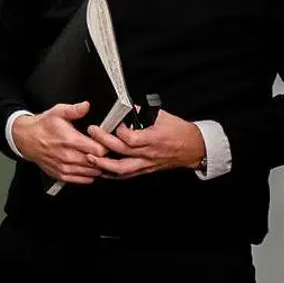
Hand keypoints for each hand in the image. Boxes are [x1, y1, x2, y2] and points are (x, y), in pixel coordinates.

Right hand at [12, 102, 108, 184]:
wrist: (26, 138)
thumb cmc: (42, 126)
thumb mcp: (58, 112)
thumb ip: (74, 110)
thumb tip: (86, 105)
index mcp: (70, 140)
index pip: (98, 150)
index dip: (106, 146)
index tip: (105, 142)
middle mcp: (68, 156)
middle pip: (97, 163)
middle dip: (104, 157)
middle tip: (105, 151)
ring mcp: (64, 167)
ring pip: (91, 173)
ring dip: (97, 167)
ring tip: (98, 158)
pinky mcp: (61, 175)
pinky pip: (82, 180)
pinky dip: (89, 175)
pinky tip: (89, 167)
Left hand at [86, 109, 205, 178]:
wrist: (193, 148)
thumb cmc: (180, 132)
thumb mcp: (164, 116)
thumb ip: (143, 112)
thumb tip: (127, 107)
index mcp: (154, 138)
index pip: (131, 139)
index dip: (118, 132)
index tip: (112, 123)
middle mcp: (149, 153)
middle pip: (122, 152)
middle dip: (103, 143)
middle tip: (92, 132)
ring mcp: (146, 163)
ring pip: (122, 169)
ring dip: (103, 164)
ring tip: (90, 157)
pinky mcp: (145, 170)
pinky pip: (127, 175)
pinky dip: (112, 174)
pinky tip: (102, 170)